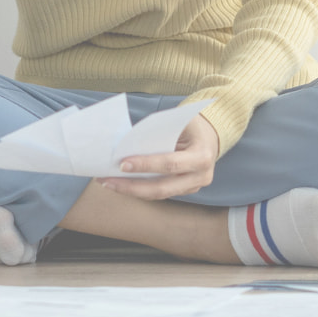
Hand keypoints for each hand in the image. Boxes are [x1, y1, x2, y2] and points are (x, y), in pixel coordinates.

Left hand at [98, 114, 219, 199]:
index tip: (122, 164)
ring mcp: (192, 187)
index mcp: (201, 156)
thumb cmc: (191, 125)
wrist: (210, 135)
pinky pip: (159, 194)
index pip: (170, 164)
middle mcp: (200, 176)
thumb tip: (126, 145)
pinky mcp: (183, 191)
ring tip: (108, 183)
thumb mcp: (179, 122)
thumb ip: (158, 133)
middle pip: (162, 188)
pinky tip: (120, 184)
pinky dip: (138, 190)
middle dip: (132, 186)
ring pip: (158, 195)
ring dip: (130, 191)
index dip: (146, 166)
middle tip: (107, 180)